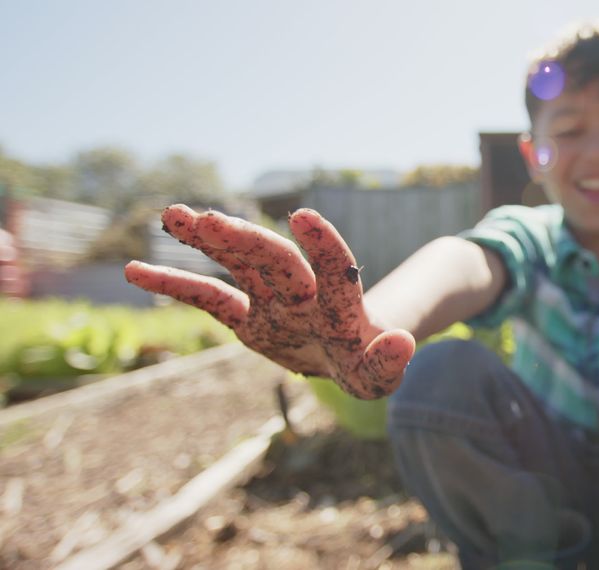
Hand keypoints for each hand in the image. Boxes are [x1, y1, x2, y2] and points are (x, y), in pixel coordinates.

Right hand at [125, 205, 414, 398]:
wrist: (350, 354)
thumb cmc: (369, 363)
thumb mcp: (381, 374)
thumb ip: (388, 362)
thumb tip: (405, 342)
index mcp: (341, 308)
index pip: (336, 270)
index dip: (323, 247)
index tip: (304, 217)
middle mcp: (304, 295)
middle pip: (276, 262)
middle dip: (247, 241)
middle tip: (210, 219)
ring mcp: (273, 301)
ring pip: (240, 265)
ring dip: (210, 241)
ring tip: (175, 214)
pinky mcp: (247, 318)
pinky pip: (208, 298)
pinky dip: (176, 285)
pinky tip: (134, 270)